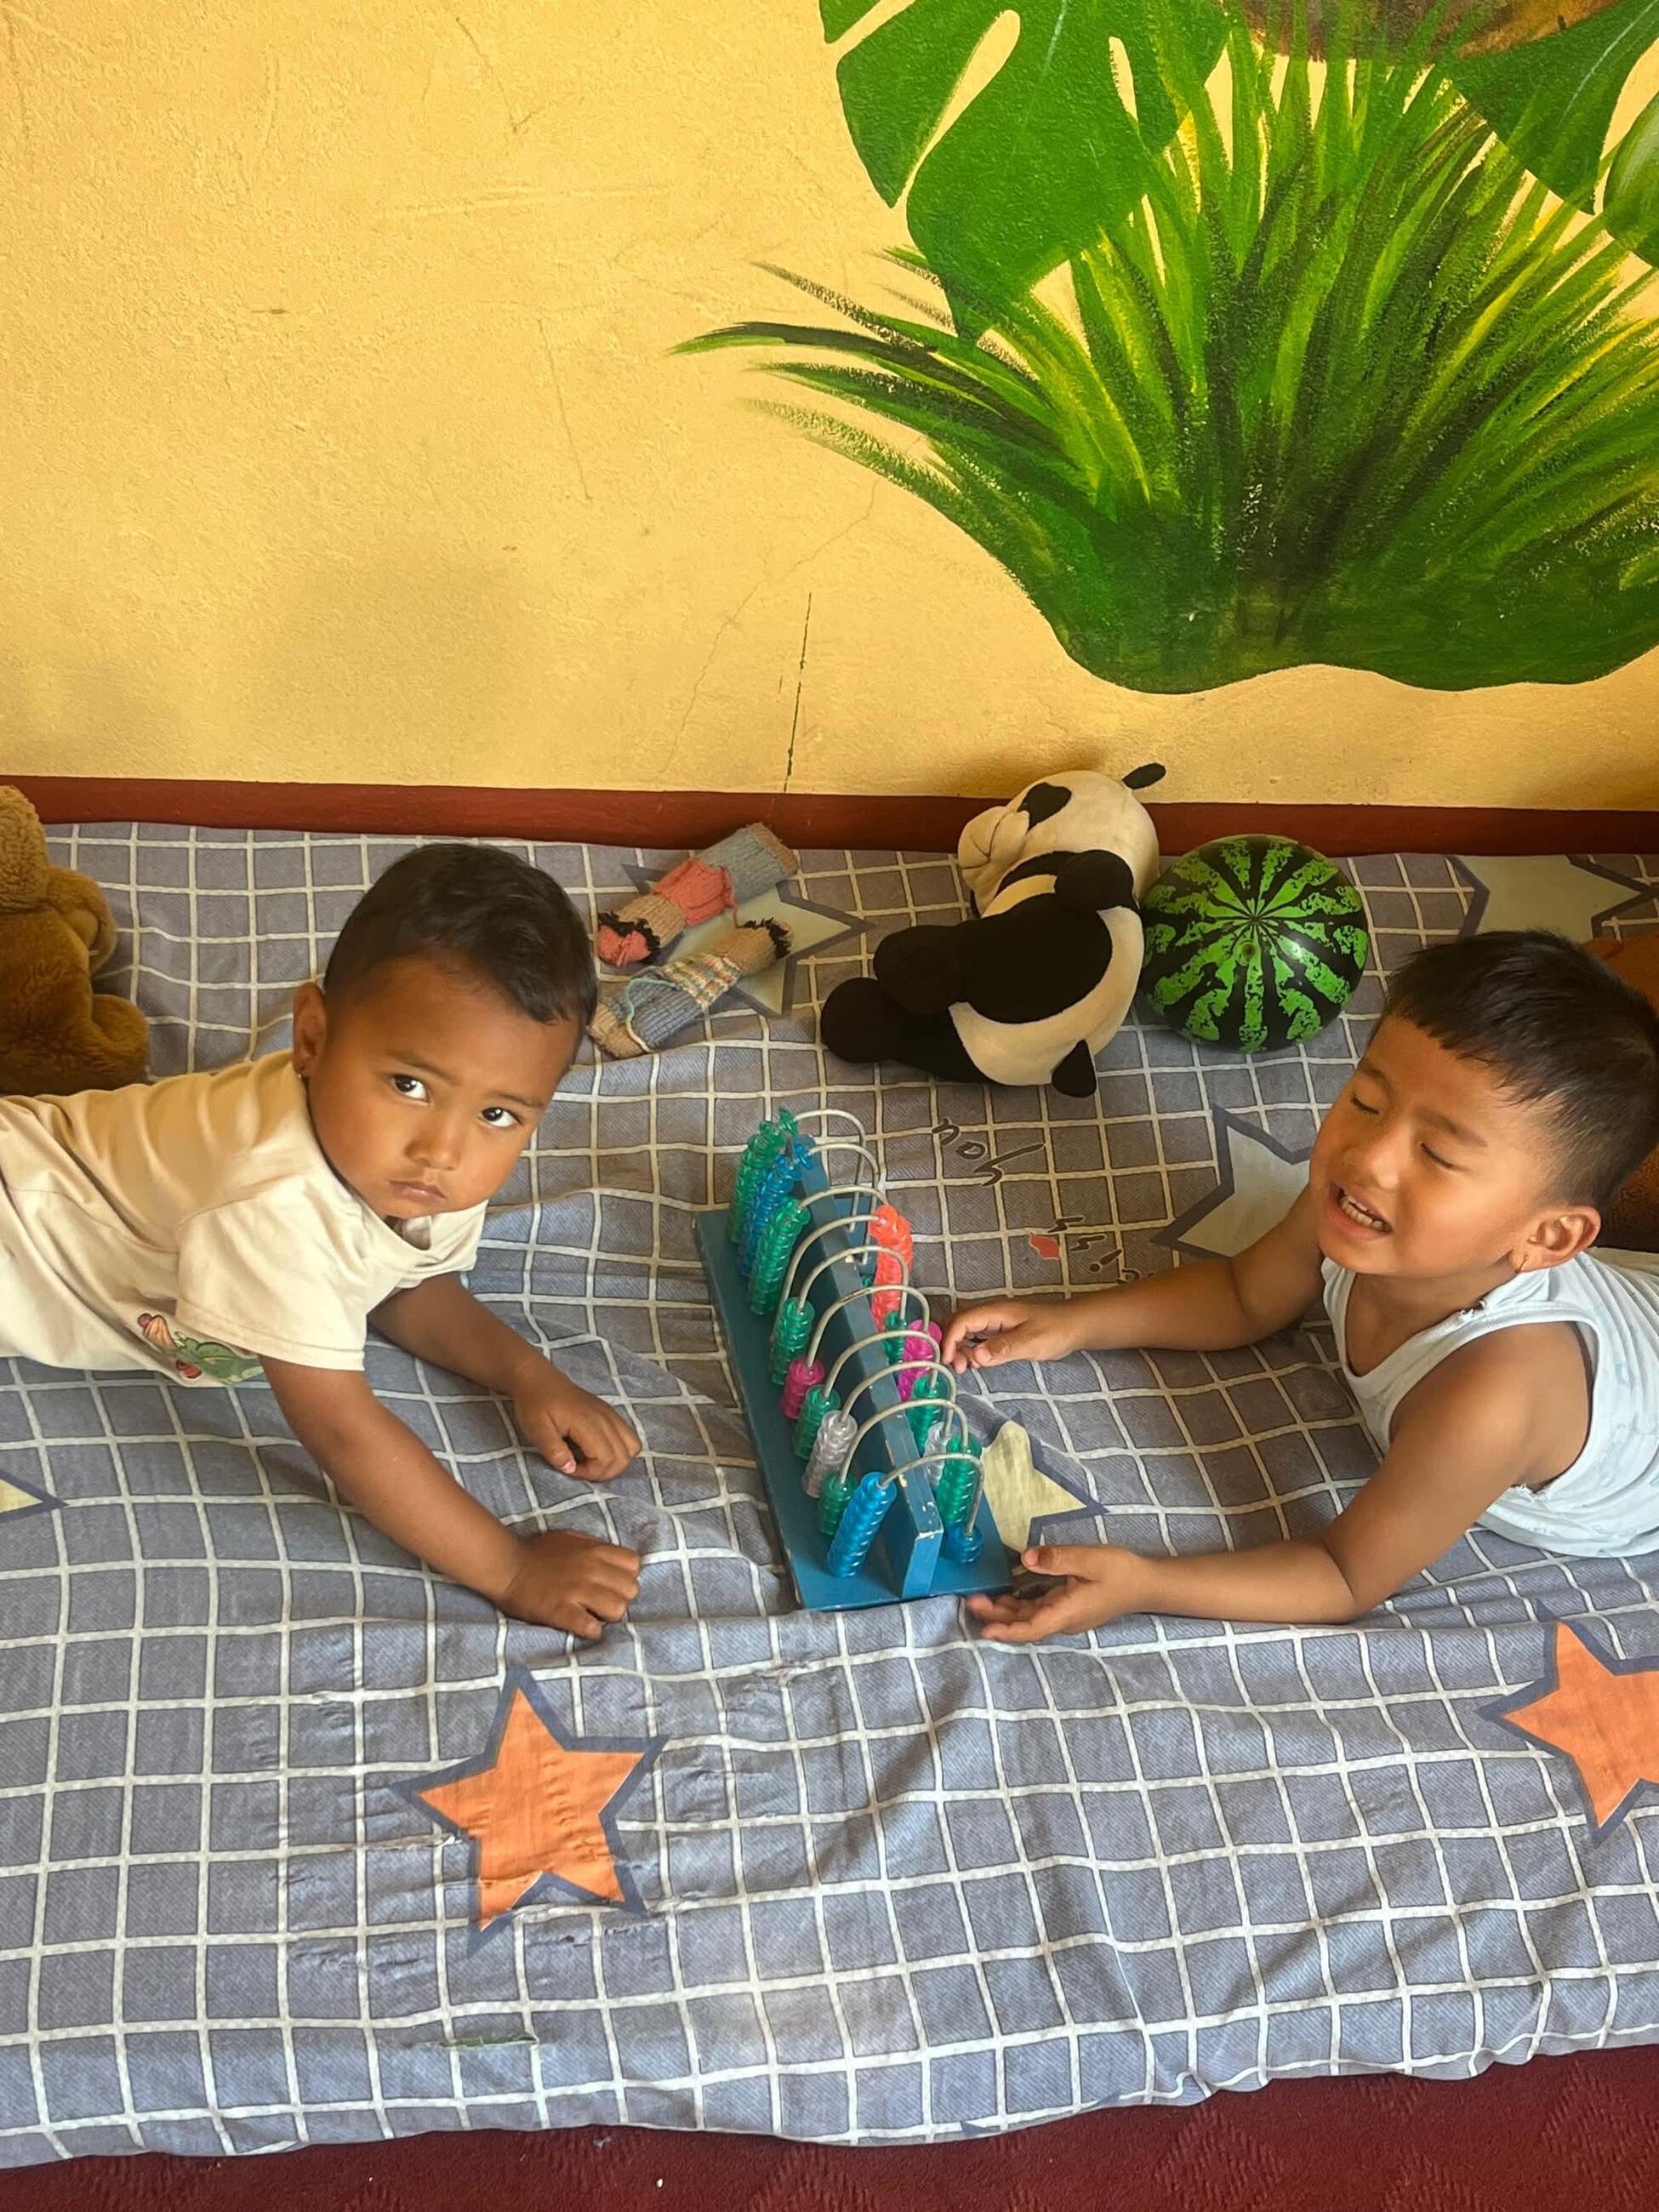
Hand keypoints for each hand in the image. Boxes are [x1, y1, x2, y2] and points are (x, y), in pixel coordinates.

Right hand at [498, 1529, 641, 1638]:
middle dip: (620, 1598)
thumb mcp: (570, 1537)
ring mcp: (577, 1591)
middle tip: (603, 1602)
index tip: (613, 1583)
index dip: (626, 1576)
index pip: (634, 1564)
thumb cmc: (536, 1551)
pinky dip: (591, 1630)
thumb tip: (613, 1559)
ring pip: (617, 1610)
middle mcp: (591, 1569)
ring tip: (594, 1614)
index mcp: (594, 1551)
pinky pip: (590, 1627)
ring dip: (608, 1616)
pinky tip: (582, 1626)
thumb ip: (594, 1546)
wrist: (505, 1566)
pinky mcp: (561, 1611)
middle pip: (631, 1590)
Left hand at [512, 1362, 639, 1480]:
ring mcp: (611, 1415)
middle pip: (623, 1457)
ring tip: (593, 1462)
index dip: (591, 1473)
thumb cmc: (536, 1404)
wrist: (539, 1380)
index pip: (606, 1459)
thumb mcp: (536, 1430)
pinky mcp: (610, 1414)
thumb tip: (570, 1469)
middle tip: (581, 1469)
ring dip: (616, 1462)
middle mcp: (606, 1418)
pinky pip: (629, 1437)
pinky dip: (620, 1450)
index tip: (570, 1468)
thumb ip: (553, 1451)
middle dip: (604, 1472)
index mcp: (588, 1423)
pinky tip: (598, 1450)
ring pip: (633, 1447)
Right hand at [941, 1297, 1084, 1373]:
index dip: (950, 1340)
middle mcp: (991, 1315)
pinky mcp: (1001, 1333)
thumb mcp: (1030, 1342)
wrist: (1075, 1326)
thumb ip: (1003, 1349)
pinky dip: (971, 1351)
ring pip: (966, 1333)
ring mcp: (995, 1323)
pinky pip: (977, 1339)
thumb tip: (975, 1357)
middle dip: (951, 1345)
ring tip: (965, 1369)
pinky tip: (976, 1364)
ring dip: (960, 1349)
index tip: (949, 1361)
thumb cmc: (1055, 1331)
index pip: (962, 1321)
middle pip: (959, 1325)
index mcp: (995, 1312)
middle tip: (958, 1367)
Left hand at [966, 1545, 1149, 1642]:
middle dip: (996, 1617)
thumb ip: (1057, 1559)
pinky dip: (1019, 1605)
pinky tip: (1005, 1594)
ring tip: (980, 1598)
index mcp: (1068, 1613)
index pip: (1032, 1628)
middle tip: (971, 1601)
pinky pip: (1037, 1610)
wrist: (1145, 1584)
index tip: (985, 1630)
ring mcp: (1065, 1615)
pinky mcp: (1066, 1608)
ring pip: (1029, 1618)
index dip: (1007, 1631)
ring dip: (1005, 1611)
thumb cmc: (1121, 1572)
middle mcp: (1063, 1620)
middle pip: (1024, 1625)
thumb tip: (1026, 1559)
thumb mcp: (1090, 1559)